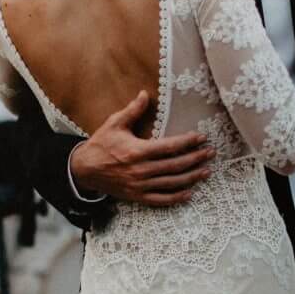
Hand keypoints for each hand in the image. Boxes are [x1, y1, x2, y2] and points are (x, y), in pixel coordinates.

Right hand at [70, 89, 213, 207]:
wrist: (84, 170)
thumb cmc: (101, 144)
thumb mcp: (114, 124)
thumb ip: (133, 110)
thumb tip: (145, 93)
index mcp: (137, 151)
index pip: (169, 147)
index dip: (188, 142)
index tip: (201, 137)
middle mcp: (141, 170)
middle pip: (175, 165)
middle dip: (196, 159)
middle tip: (211, 153)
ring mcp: (140, 185)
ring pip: (172, 183)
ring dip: (191, 177)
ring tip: (206, 171)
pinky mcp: (137, 196)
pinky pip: (161, 200)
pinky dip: (176, 198)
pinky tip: (189, 193)